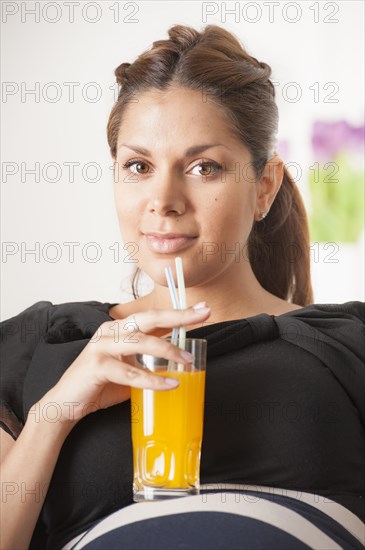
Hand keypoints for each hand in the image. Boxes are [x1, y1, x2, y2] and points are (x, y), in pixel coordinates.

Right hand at [39, 303, 210, 423]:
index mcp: (119, 328)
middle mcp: (110, 330)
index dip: (179, 312)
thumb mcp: (130, 366)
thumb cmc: (100, 385)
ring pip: (140, 341)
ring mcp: (102, 346)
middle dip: (178, 316)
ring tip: (187, 360)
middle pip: (149, 318)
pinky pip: (131, 372)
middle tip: (202, 315)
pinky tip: (170, 384)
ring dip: (168, 349)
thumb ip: (149, 359)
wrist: (66, 404)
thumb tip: (181, 359)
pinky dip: (153, 379)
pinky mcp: (97, 365)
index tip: (203, 309)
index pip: (153, 317)